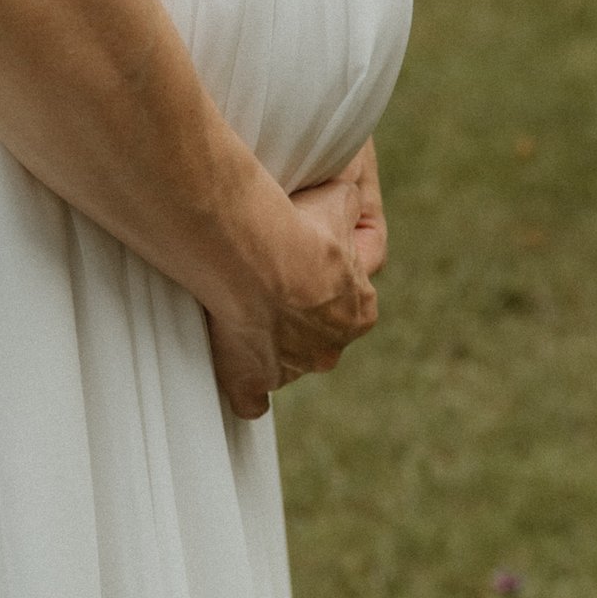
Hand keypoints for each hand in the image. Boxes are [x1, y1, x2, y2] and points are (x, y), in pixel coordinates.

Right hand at [200, 142, 386, 421]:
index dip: (328, 277)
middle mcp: (329, 348)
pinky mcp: (252, 382)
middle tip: (270, 282)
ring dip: (271, 344)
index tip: (304, 257)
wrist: (254, 257)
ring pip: (286, 363)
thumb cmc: (298, 228)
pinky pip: (251, 398)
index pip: (351, 301)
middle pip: (318, 336)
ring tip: (244, 310)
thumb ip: (348, 206)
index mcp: (359, 311)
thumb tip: (348, 198)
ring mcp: (290, 369)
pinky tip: (237, 376)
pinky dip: (247, 391)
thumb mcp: (338, 202)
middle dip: (300, 316)